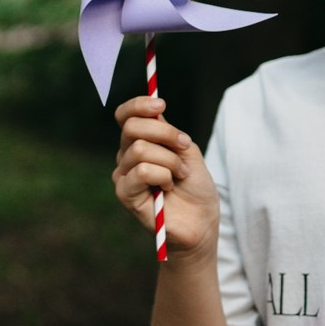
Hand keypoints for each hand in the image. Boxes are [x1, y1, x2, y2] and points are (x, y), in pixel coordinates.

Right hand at [113, 95, 217, 256]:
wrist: (201, 222)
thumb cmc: (195, 188)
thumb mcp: (187, 152)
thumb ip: (169, 132)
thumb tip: (155, 109)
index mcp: (140, 143)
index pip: (125, 116)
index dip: (138, 105)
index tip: (161, 103)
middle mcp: (126, 157)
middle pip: (131, 127)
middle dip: (164, 133)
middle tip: (184, 148)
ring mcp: (123, 175)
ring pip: (140, 150)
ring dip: (170, 161)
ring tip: (180, 176)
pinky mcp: (124, 194)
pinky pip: (142, 171)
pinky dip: (163, 176)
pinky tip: (168, 189)